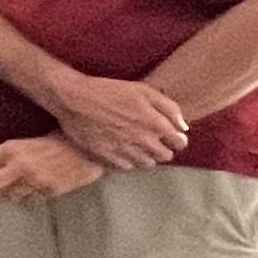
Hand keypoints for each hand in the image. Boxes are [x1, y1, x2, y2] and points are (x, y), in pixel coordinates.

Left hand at [0, 134, 106, 205]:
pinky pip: (29, 201)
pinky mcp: (48, 191)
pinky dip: (26, 198)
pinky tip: (28, 193)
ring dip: (7, 194)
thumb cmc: (58, 137)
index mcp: (10, 149)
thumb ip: (9, 154)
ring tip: (9, 190)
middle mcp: (18, 166)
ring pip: (8, 197)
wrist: (86, 145)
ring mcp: (34, 181)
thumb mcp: (27, 140)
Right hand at [47, 71, 189, 170]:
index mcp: (155, 123)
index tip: (170, 134)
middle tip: (153, 139)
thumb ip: (168, 108)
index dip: (178, 138)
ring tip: (137, 144)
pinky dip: (129, 160)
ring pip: (148, 164)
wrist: (74, 99)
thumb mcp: (143, 90)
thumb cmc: (109, 91)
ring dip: (147, 156)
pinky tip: (122, 148)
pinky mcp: (109, 159)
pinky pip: (128, 167)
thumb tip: (183, 127)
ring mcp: (126, 152)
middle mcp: (143, 141)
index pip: (180, 142)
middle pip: (166, 156)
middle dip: (163, 148)